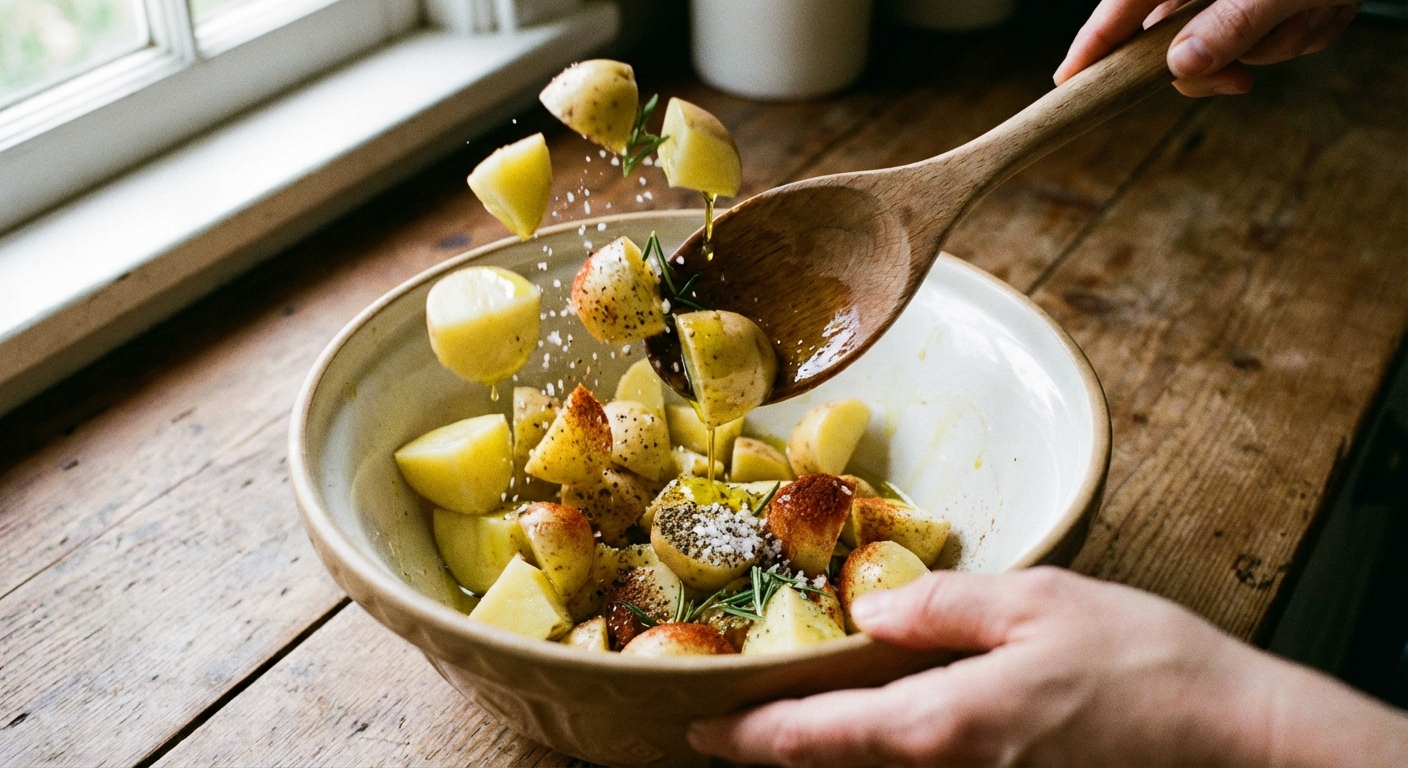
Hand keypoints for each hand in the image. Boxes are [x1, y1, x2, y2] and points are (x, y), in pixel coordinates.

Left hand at [688, 567, 1407, 766]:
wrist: (1235, 740)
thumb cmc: (1144, 666)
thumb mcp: (1038, 605)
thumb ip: (944, 608)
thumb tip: (870, 611)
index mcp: (944, 728)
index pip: (816, 739)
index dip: (749, 736)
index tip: (697, 732)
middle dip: (775, 748)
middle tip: (721, 725)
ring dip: (825, 751)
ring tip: (780, 720)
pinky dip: (881, 747)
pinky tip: (872, 721)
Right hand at [1055, 0, 1360, 96]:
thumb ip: (1231, 24)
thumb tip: (1182, 66)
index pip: (1122, 7)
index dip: (1093, 45)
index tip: (1069, 81)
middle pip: (1172, 40)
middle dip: (1215, 63)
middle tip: (1239, 82)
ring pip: (1230, 46)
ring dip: (1276, 43)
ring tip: (1315, 8)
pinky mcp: (1268, 4)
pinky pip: (1271, 40)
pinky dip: (1302, 32)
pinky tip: (1325, 7)